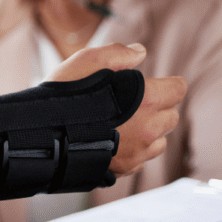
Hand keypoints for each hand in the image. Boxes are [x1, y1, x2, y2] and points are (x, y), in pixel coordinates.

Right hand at [42, 42, 185, 178]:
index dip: (167, 83)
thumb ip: (118, 53)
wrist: (43, 138)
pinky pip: (141, 159)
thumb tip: (139, 52)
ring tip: (123, 123)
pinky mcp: (125, 169)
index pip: (178, 89)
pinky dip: (134, 150)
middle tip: (133, 101)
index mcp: (147, 100)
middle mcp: (149, 129)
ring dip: (149, 131)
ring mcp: (138, 153)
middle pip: (171, 116)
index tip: (154, 83)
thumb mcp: (86, 60)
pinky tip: (112, 139)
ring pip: (159, 140)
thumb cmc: (63, 97)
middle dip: (158, 107)